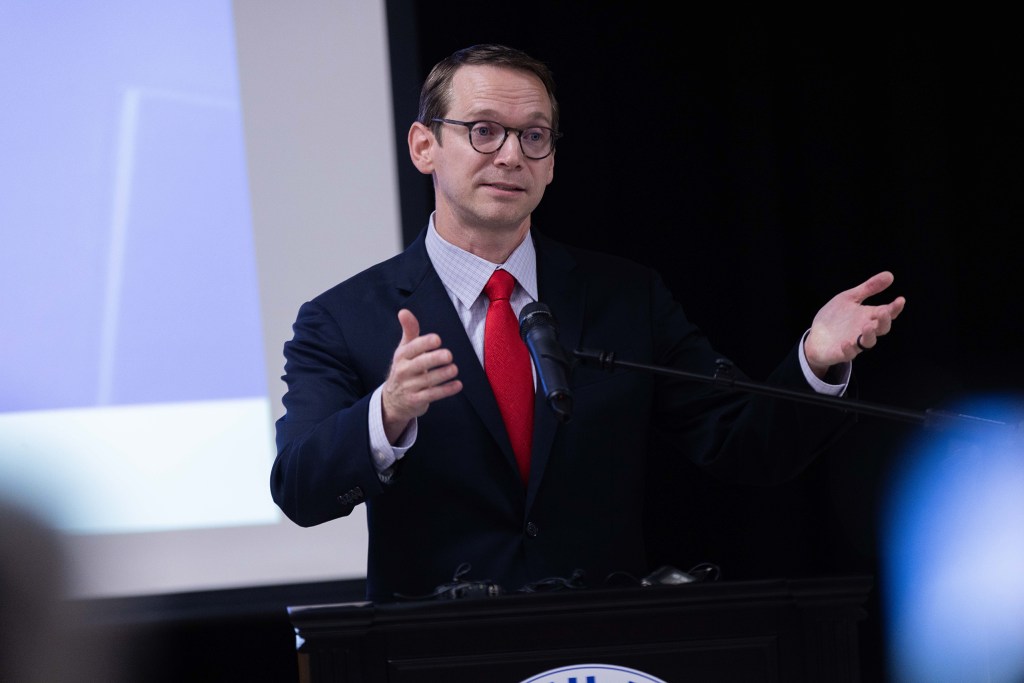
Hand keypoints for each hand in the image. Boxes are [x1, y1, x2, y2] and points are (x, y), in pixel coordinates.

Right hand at [381, 309, 461, 442]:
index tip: (437, 339)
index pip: (412, 348)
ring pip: (427, 381)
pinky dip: (446, 390)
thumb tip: (404, 311)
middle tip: (449, 355)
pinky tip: (458, 385)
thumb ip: (409, 331)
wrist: (392, 400)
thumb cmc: (404, 368)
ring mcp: (409, 387)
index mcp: (402, 356)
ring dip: (442, 375)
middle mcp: (404, 371)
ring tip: (454, 369)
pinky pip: (432, 395)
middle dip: (434, 359)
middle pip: (419, 364)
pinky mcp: (416, 400)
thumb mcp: (404, 349)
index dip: (424, 343)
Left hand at [803, 271, 905, 377]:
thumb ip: (868, 288)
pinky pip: (848, 354)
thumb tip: (890, 275)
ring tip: (868, 326)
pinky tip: (846, 343)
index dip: (895, 308)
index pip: (887, 313)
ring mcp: (854, 343)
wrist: (815, 336)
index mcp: (868, 316)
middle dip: (884, 321)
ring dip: (869, 335)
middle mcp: (864, 330)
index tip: (900, 300)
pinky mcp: (841, 353)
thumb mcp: (849, 298)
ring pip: (867, 342)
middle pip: (881, 328)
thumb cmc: (835, 318)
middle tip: (883, 311)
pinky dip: (848, 349)